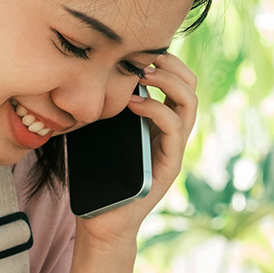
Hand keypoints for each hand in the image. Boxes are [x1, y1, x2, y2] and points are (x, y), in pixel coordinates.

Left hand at [74, 54, 197, 249]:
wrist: (100, 223)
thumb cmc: (95, 179)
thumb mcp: (97, 134)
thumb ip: (102, 108)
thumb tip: (83, 73)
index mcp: (157, 123)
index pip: (176, 81)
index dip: (165, 60)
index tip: (139, 48)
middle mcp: (171, 134)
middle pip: (190, 86)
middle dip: (172, 65)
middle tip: (146, 57)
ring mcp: (173, 149)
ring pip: (189, 104)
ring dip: (169, 82)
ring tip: (143, 74)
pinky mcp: (169, 166)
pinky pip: (174, 129)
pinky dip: (157, 110)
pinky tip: (134, 103)